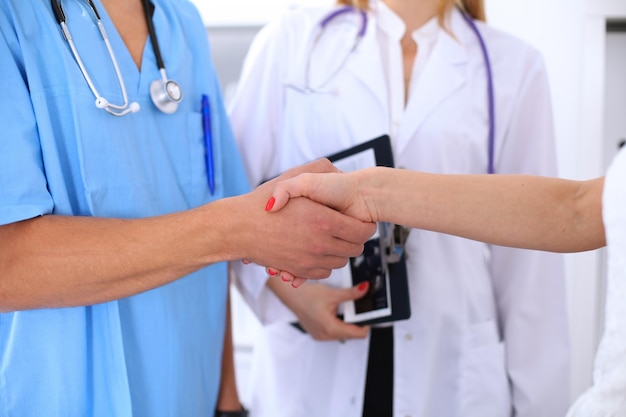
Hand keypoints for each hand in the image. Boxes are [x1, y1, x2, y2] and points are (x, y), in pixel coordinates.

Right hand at [235, 160, 375, 279]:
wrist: (239, 228)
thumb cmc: (263, 204)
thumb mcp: (292, 178)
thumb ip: (318, 171)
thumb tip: (338, 172)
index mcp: (324, 221)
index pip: (362, 231)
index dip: (364, 225)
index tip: (359, 219)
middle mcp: (320, 244)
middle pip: (355, 249)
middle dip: (354, 238)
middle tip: (347, 228)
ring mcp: (310, 260)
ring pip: (341, 261)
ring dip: (340, 251)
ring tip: (331, 238)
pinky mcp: (300, 271)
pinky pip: (324, 272)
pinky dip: (324, 263)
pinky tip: (318, 250)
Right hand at [269, 279, 370, 340]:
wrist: (289, 295)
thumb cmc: (306, 296)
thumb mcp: (332, 294)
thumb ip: (352, 294)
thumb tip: (365, 289)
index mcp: (330, 329)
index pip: (358, 334)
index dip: (366, 324)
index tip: (369, 314)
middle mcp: (325, 336)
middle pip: (351, 335)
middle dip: (356, 322)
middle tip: (357, 308)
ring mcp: (320, 336)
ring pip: (342, 333)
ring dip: (346, 322)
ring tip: (343, 308)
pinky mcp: (317, 333)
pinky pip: (333, 332)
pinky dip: (337, 323)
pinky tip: (334, 312)